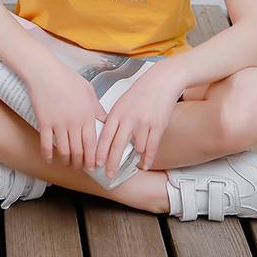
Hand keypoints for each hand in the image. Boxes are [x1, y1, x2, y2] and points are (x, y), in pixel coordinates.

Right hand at [26, 60, 106, 169]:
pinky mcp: (44, 122)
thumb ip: (97, 108)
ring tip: (67, 163)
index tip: (93, 166)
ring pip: (64, 151)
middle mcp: (74, 122)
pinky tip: (49, 159)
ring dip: (66, 161)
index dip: (92, 159)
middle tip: (80, 167)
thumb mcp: (88, 90)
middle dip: (80, 164)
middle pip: (79, 151)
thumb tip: (105, 120)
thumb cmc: (67, 78)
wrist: (45, 71)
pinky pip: (46, 144)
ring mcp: (58, 123)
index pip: (92, 145)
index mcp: (87, 115)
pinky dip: (48, 155)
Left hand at [95, 63, 183, 177]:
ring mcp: (143, 124)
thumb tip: (106, 135)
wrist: (161, 81)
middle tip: (108, 174)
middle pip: (117, 146)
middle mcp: (128, 119)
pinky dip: (147, 159)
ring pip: (135, 149)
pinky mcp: (157, 127)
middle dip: (111, 163)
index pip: (105, 135)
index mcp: (117, 112)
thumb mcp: (122, 102)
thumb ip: (114, 118)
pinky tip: (143, 165)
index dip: (99, 151)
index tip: (95, 163)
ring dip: (132, 160)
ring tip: (128, 168)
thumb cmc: (141, 92)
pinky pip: (151, 148)